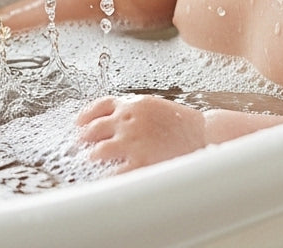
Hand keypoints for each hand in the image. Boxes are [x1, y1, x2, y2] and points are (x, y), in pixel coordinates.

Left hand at [76, 95, 206, 172]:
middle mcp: (128, 120)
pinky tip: (106, 178)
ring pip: (98, 152)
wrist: (204, 134)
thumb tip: (111, 122)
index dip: (86, 116)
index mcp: (133, 104)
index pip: (100, 106)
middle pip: (94, 129)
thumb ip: (133, 111)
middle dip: (85, 138)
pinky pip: (113, 173)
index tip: (78, 123)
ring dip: (93, 157)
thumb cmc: (183, 123)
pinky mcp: (139, 162)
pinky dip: (107, 177)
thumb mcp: (155, 106)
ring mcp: (132, 141)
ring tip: (93, 161)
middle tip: (81, 146)